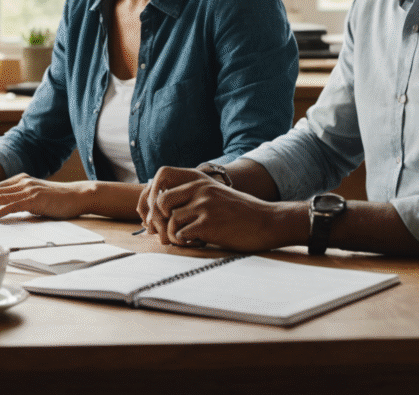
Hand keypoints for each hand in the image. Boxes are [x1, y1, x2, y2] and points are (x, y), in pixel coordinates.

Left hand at [0, 174, 95, 220]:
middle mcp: (22, 182)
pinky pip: (12, 205)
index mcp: (21, 180)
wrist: (77, 196)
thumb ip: (22, 199)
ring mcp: (28, 189)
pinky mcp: (34, 199)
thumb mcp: (36, 196)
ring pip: (0, 197)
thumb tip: (6, 210)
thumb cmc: (58, 199)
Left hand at [139, 166, 302, 251]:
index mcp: (199, 178)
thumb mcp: (215, 194)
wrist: (268, 221)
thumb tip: (159, 210)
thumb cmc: (241, 213)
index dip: (150, 194)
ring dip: (171, 235)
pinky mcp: (208, 223)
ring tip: (185, 239)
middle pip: (160, 201)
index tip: (152, 213)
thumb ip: (193, 195)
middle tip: (163, 234)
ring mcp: (204, 204)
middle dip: (156, 221)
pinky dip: (183, 242)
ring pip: (169, 221)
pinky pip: (180, 234)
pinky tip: (196, 242)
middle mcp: (200, 187)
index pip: (162, 175)